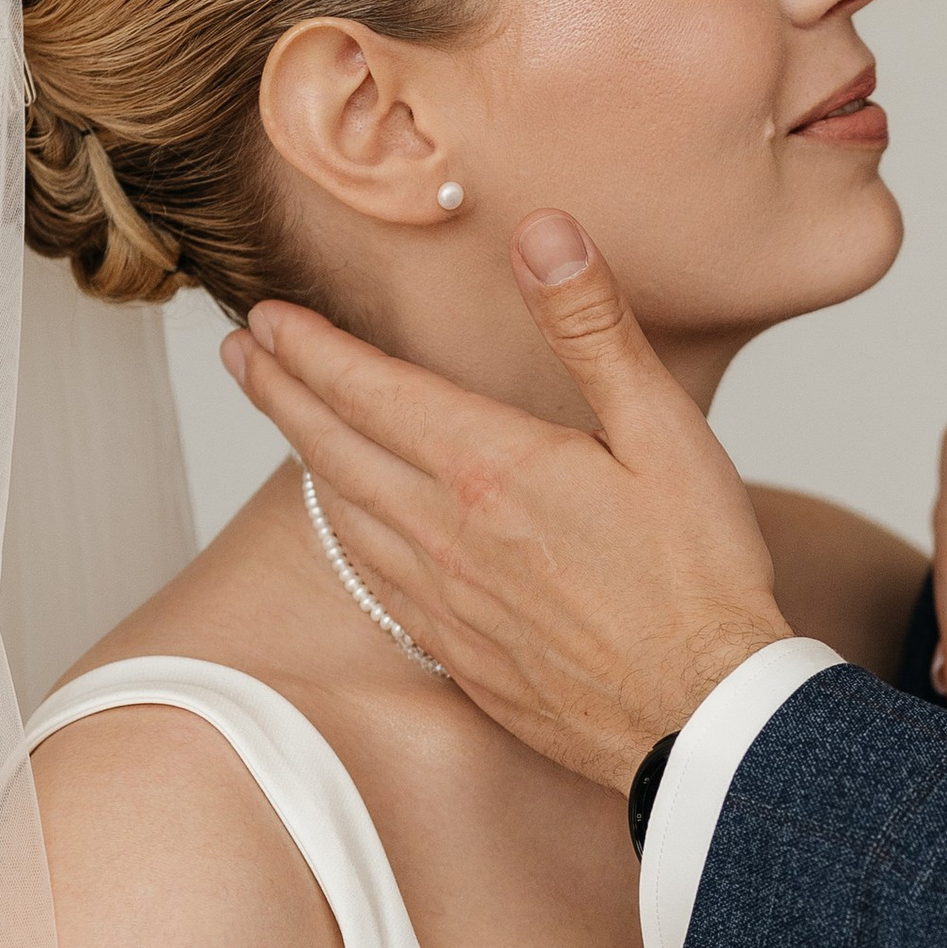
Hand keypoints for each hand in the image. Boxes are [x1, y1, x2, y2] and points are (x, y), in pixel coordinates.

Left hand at [226, 213, 789, 793]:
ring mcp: (447, 599)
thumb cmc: (700, 576)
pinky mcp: (460, 652)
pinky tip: (346, 526)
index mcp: (491, 467)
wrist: (704, 716)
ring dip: (304, 458)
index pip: (370, 390)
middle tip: (241, 354)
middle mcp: (448, 533)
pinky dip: (345, 535)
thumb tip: (544, 231)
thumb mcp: (665, 431)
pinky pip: (376, 580)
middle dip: (281, 392)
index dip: (310, 349)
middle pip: (335, 449)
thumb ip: (593, 327)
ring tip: (282, 421)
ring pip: (346, 516)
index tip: (267, 317)